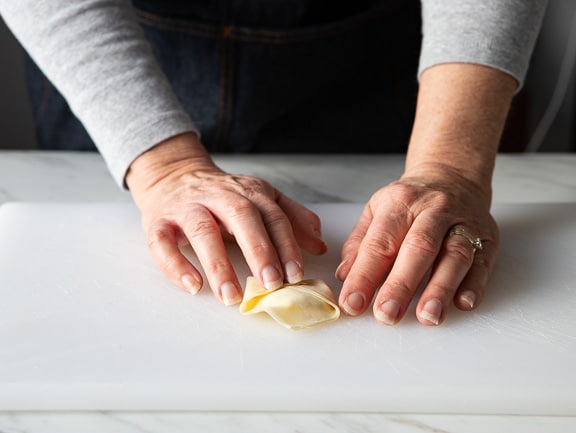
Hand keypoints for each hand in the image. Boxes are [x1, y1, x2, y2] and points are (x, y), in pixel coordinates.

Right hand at [126, 133, 326, 304]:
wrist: (173, 174)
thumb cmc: (222, 194)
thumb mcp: (261, 198)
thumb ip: (291, 218)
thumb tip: (319, 245)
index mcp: (248, 192)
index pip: (273, 216)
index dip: (286, 244)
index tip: (296, 274)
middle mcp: (219, 196)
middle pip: (241, 217)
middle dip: (259, 251)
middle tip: (271, 284)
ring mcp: (187, 207)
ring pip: (202, 231)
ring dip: (218, 264)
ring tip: (231, 296)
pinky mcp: (158, 222)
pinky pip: (162, 243)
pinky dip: (176, 265)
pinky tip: (193, 286)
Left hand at [336, 165, 497, 325]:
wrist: (451, 176)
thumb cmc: (409, 202)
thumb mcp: (376, 211)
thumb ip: (360, 244)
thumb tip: (344, 276)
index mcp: (399, 203)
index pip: (379, 244)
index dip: (364, 276)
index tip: (352, 303)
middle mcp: (432, 210)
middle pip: (418, 248)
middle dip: (401, 285)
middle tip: (387, 314)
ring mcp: (463, 222)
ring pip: (454, 255)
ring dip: (440, 288)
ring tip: (427, 316)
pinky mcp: (487, 236)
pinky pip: (483, 261)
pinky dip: (474, 285)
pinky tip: (463, 304)